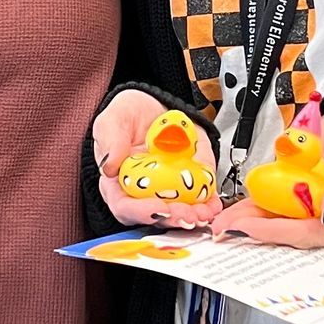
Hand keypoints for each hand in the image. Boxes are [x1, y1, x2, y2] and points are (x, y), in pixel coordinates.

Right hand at [90, 90, 220, 229]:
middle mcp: (144, 191)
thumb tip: (110, 166)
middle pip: (157, 215)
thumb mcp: (112, 120)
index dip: (141, 212)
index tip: (158, 207)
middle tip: (187, 213)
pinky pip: (201, 195)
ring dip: (194, 215)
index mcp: (119, 183)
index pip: (125, 207)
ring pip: (181, 211)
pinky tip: (213, 202)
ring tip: (204, 211)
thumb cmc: (127, 117)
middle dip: (174, 217)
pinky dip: (209, 201)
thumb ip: (110, 140)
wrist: (154, 105)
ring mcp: (169, 188)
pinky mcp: (190, 180)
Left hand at [212, 103, 323, 250]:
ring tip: (221, 223)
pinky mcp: (296, 200)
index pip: (310, 234)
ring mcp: (310, 211)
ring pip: (274, 225)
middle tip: (227, 230)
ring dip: (246, 224)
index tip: (251, 228)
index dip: (277, 234)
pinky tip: (232, 213)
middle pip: (288, 236)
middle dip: (255, 234)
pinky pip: (270, 209)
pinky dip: (250, 211)